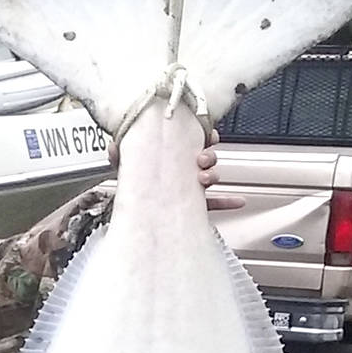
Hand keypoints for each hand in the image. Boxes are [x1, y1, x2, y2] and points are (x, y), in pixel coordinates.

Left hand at [106, 129, 244, 211]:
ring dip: (213, 175)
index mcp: (170, 157)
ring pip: (209, 177)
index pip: (189, 141)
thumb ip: (119, 158)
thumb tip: (113, 146)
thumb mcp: (124, 171)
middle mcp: (183, 170)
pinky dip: (227, 202)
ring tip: (206, 179)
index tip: (207, 135)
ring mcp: (190, 187)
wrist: (137, 217)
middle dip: (207, 155)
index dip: (202, 135)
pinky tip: (238, 202)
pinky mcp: (194, 206)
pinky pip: (214, 204)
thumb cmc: (133, 187)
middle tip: (201, 159)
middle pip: (203, 157)